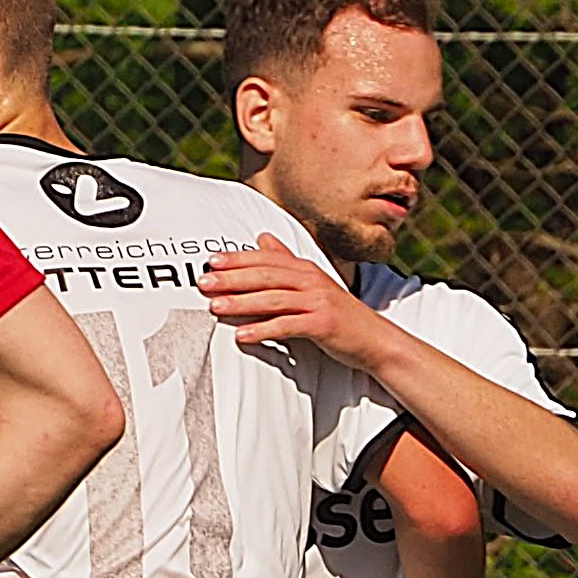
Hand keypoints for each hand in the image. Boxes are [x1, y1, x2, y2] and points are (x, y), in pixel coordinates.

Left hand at [201, 237, 384, 364]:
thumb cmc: (339, 315)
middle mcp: (311, 280)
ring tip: (215, 308)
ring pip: (273, 299)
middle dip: (232, 278)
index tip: (211, 262)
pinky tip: (243, 336)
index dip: (238, 259)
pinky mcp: (323, 324)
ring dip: (242, 303)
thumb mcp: (313, 284)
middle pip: (266, 276)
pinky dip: (263, 330)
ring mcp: (318, 301)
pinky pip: (288, 325)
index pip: (266, 260)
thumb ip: (286, 262)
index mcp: (305, 269)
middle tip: (203, 283)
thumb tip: (262, 238)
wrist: (374, 339)